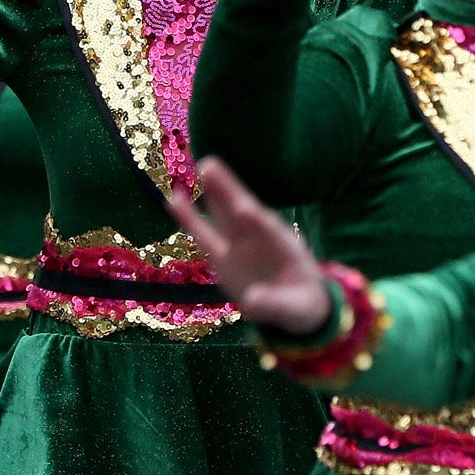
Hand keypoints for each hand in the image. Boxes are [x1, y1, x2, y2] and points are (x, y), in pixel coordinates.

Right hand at [168, 158, 330, 336]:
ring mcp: (238, 244)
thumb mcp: (295, 309)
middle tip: (210, 165)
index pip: (268, 230)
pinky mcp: (222, 256)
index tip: (243, 209)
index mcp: (282, 246)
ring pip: (221, 216)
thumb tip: (250, 301)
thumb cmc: (300, 303)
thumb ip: (275, 305)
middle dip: (228, 191)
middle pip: (240, 210)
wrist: (293, 307)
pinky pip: (203, 235)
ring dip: (211, 194)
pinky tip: (174, 199)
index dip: (255, 220)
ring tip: (196, 170)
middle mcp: (258, 239)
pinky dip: (189, 218)